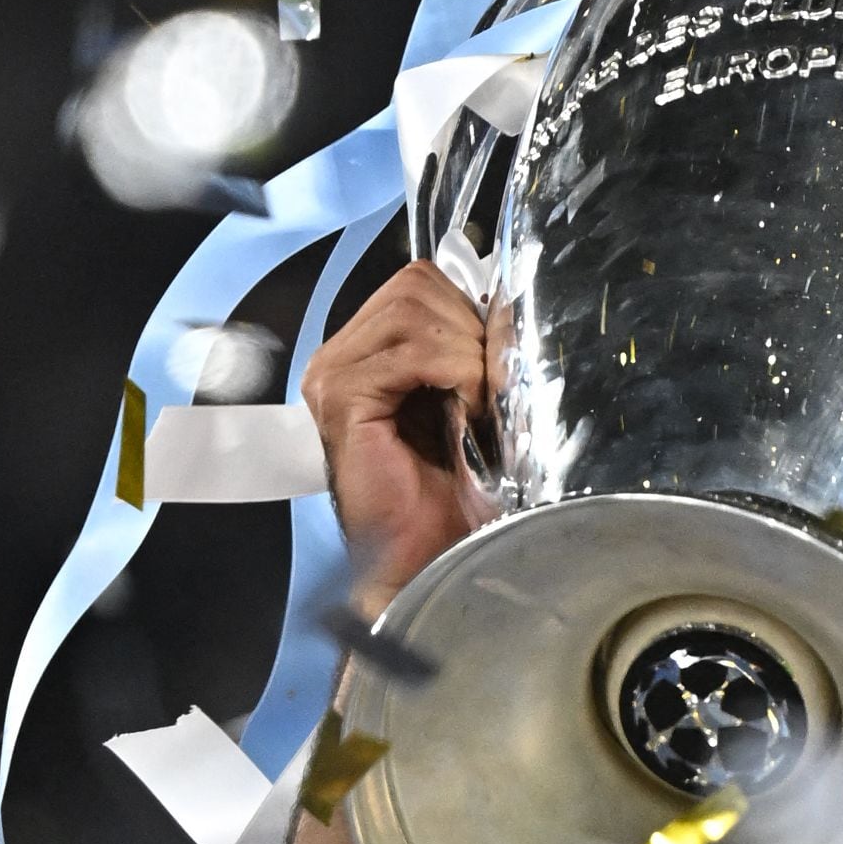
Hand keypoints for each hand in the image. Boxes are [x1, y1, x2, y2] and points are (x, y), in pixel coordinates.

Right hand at [301, 260, 499, 606]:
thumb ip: (479, 350)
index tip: (496, 364)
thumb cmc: (453, 497)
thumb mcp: (475, 404)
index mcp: (369, 351)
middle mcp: (341, 355)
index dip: (471, 311)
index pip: (422, 282)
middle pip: (417, 284)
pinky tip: (465, 415)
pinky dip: (455, 373)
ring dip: (466, 353)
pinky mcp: (341, 398)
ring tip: (474, 406)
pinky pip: (411, 349)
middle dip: (471, 329)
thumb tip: (509, 307)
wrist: (430, 561)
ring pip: (415, 307)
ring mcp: (333, 374)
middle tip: (488, 389)